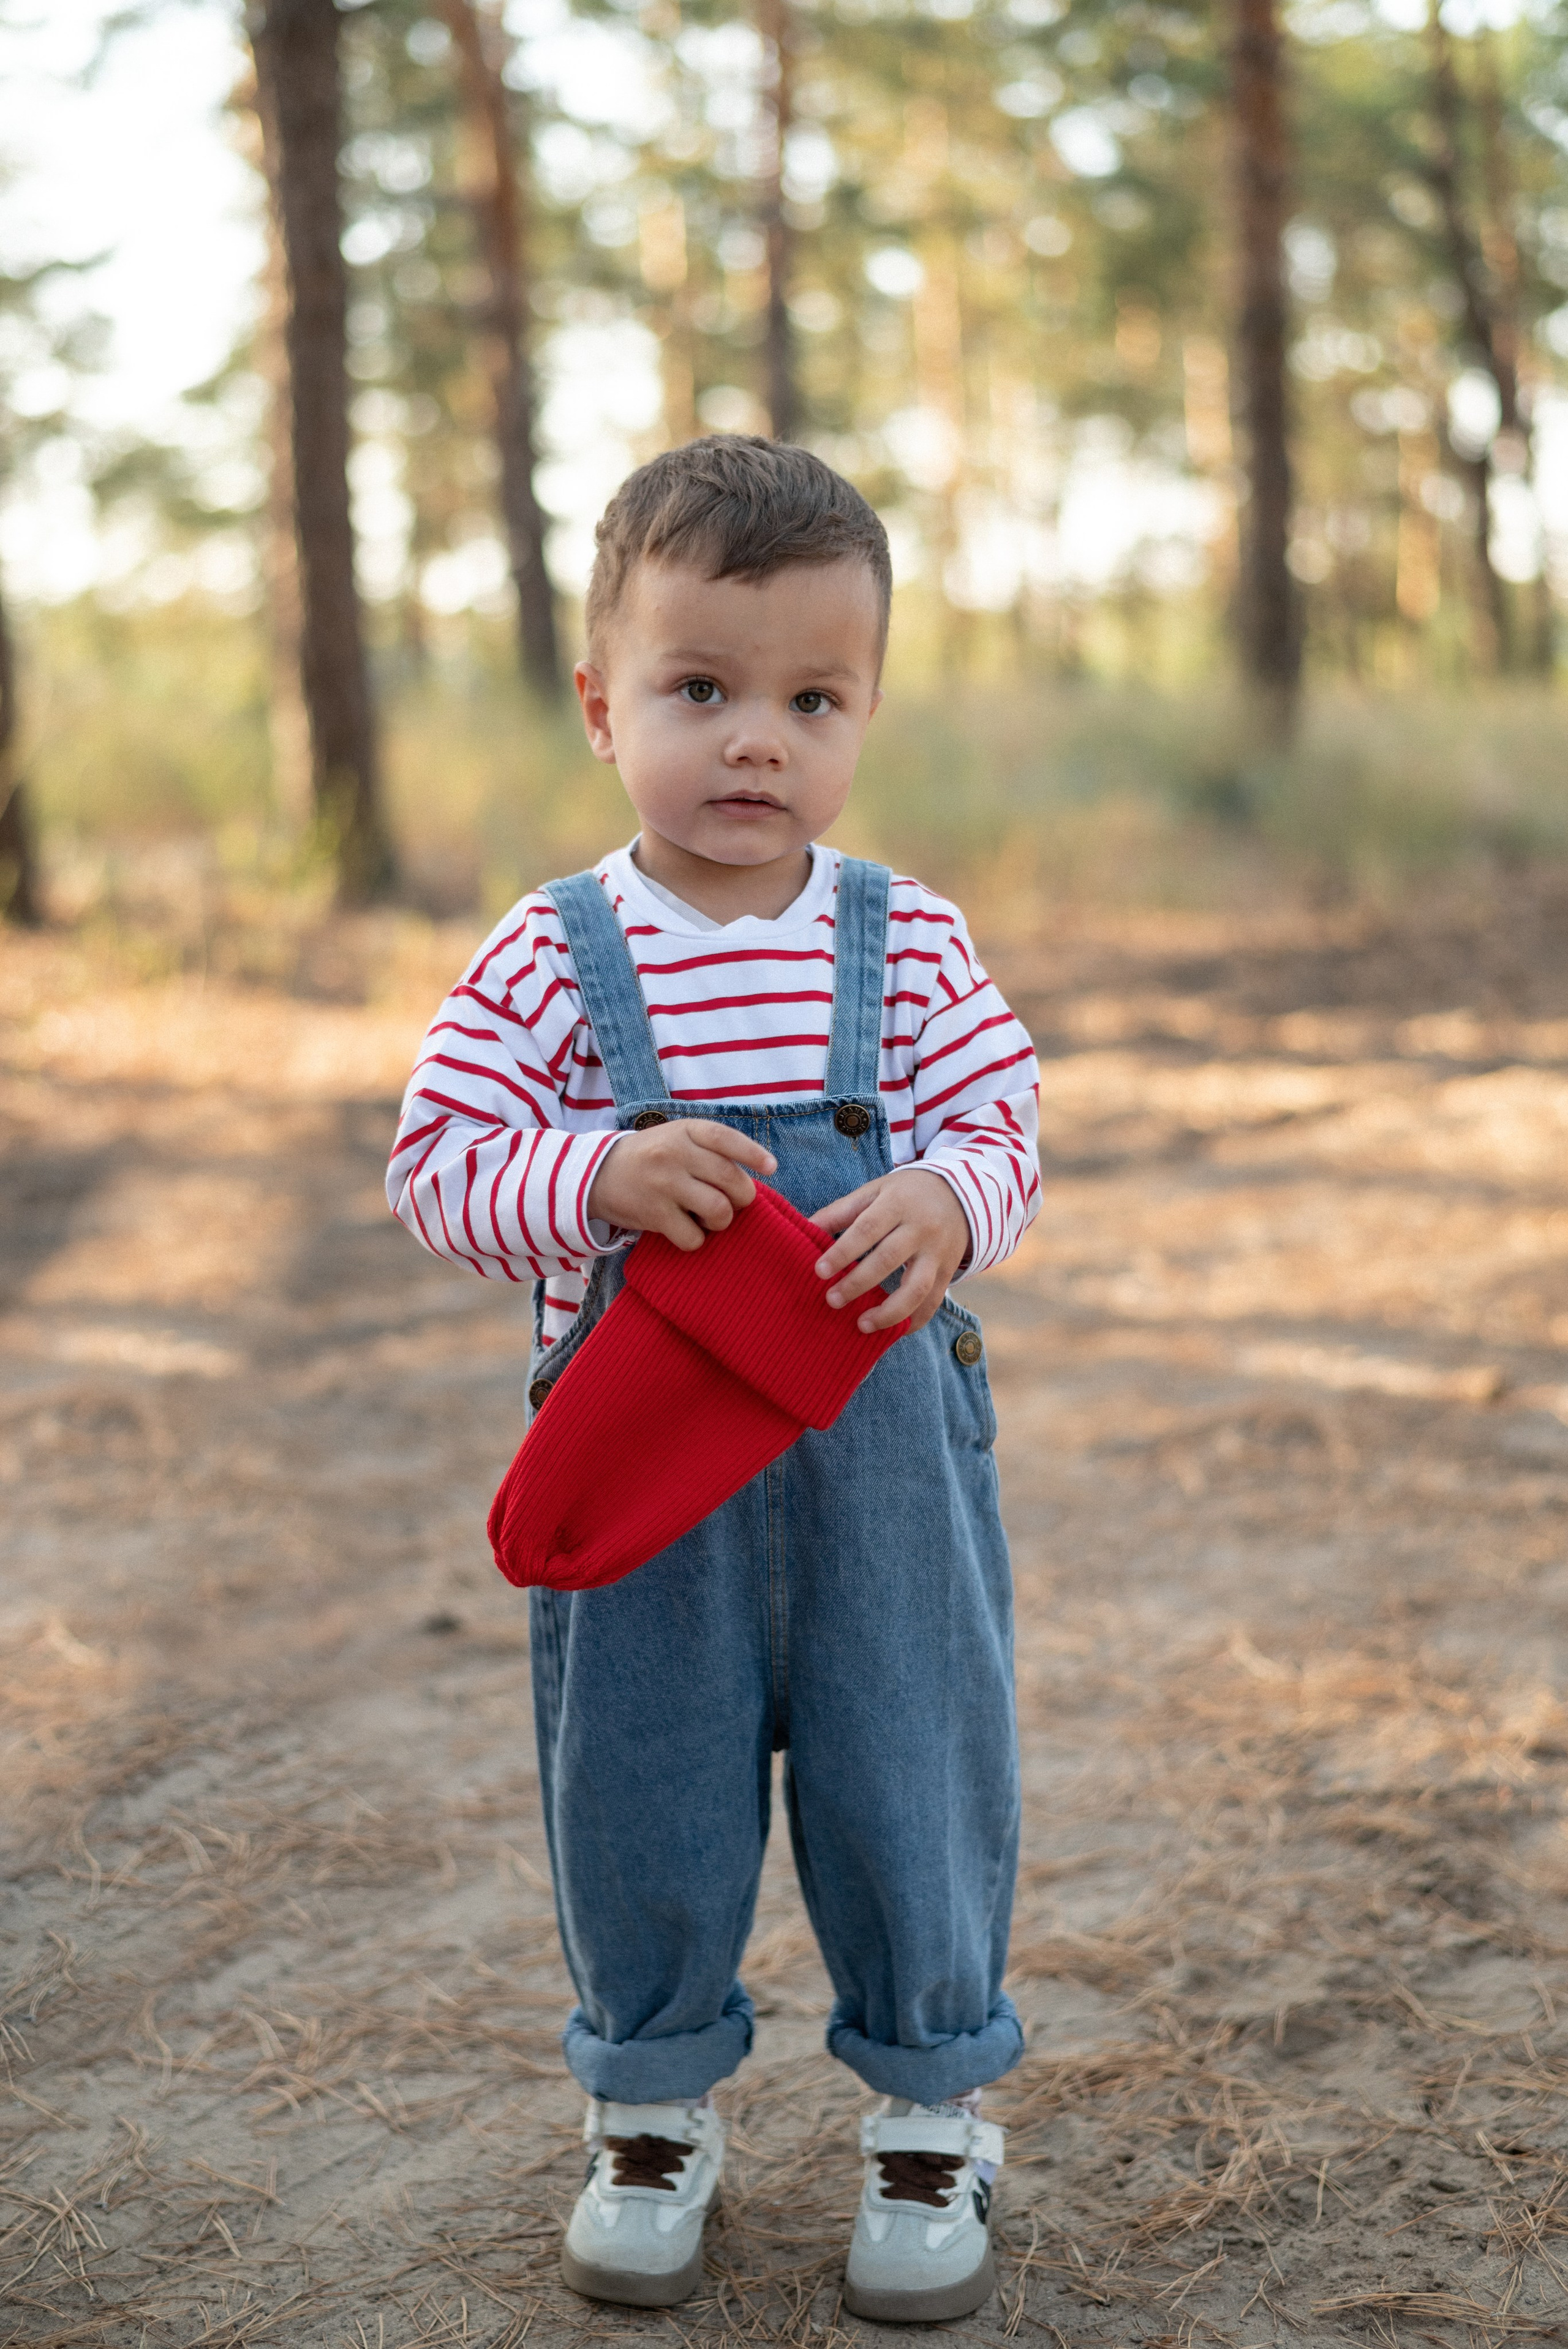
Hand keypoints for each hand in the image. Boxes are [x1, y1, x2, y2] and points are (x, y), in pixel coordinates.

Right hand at [588, 1119, 776, 1251]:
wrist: (595, 1175)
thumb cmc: (649, 1158)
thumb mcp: (676, 1137)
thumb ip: (710, 1149)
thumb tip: (756, 1174)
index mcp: (684, 1131)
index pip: (726, 1138)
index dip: (754, 1154)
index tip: (772, 1168)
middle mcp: (675, 1154)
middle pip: (732, 1180)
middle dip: (743, 1199)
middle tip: (734, 1204)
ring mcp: (664, 1184)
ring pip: (718, 1211)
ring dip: (722, 1222)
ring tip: (710, 1219)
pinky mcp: (653, 1214)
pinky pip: (693, 1237)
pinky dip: (696, 1240)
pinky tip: (686, 1230)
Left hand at [811, 1168, 970, 1333]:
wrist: (959, 1194)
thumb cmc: (905, 1194)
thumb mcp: (874, 1191)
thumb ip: (841, 1211)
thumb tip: (805, 1228)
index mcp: (897, 1204)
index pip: (867, 1229)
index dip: (842, 1252)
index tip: (819, 1271)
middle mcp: (921, 1229)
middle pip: (888, 1260)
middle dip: (858, 1284)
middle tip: (832, 1300)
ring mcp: (937, 1253)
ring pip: (917, 1288)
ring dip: (889, 1312)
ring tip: (862, 1325)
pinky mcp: (948, 1272)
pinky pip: (934, 1302)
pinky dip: (914, 1320)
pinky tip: (894, 1332)